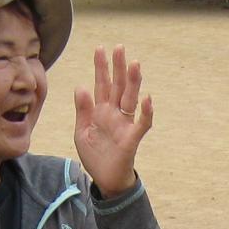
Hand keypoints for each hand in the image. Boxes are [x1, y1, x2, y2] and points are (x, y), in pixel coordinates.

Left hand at [74, 45, 152, 195]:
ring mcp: (124, 125)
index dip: (101, 67)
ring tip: (135, 64)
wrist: (105, 180)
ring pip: (130, 99)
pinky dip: (146, 112)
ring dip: (133, 82)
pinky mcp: (131, 139)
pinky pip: (142, 124)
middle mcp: (114, 114)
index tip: (100, 48)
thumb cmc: (95, 155)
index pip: (102, 84)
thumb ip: (82, 111)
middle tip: (119, 47)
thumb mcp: (82, 131)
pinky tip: (147, 99)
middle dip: (118, 68)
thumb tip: (80, 87)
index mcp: (101, 111)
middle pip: (118, 86)